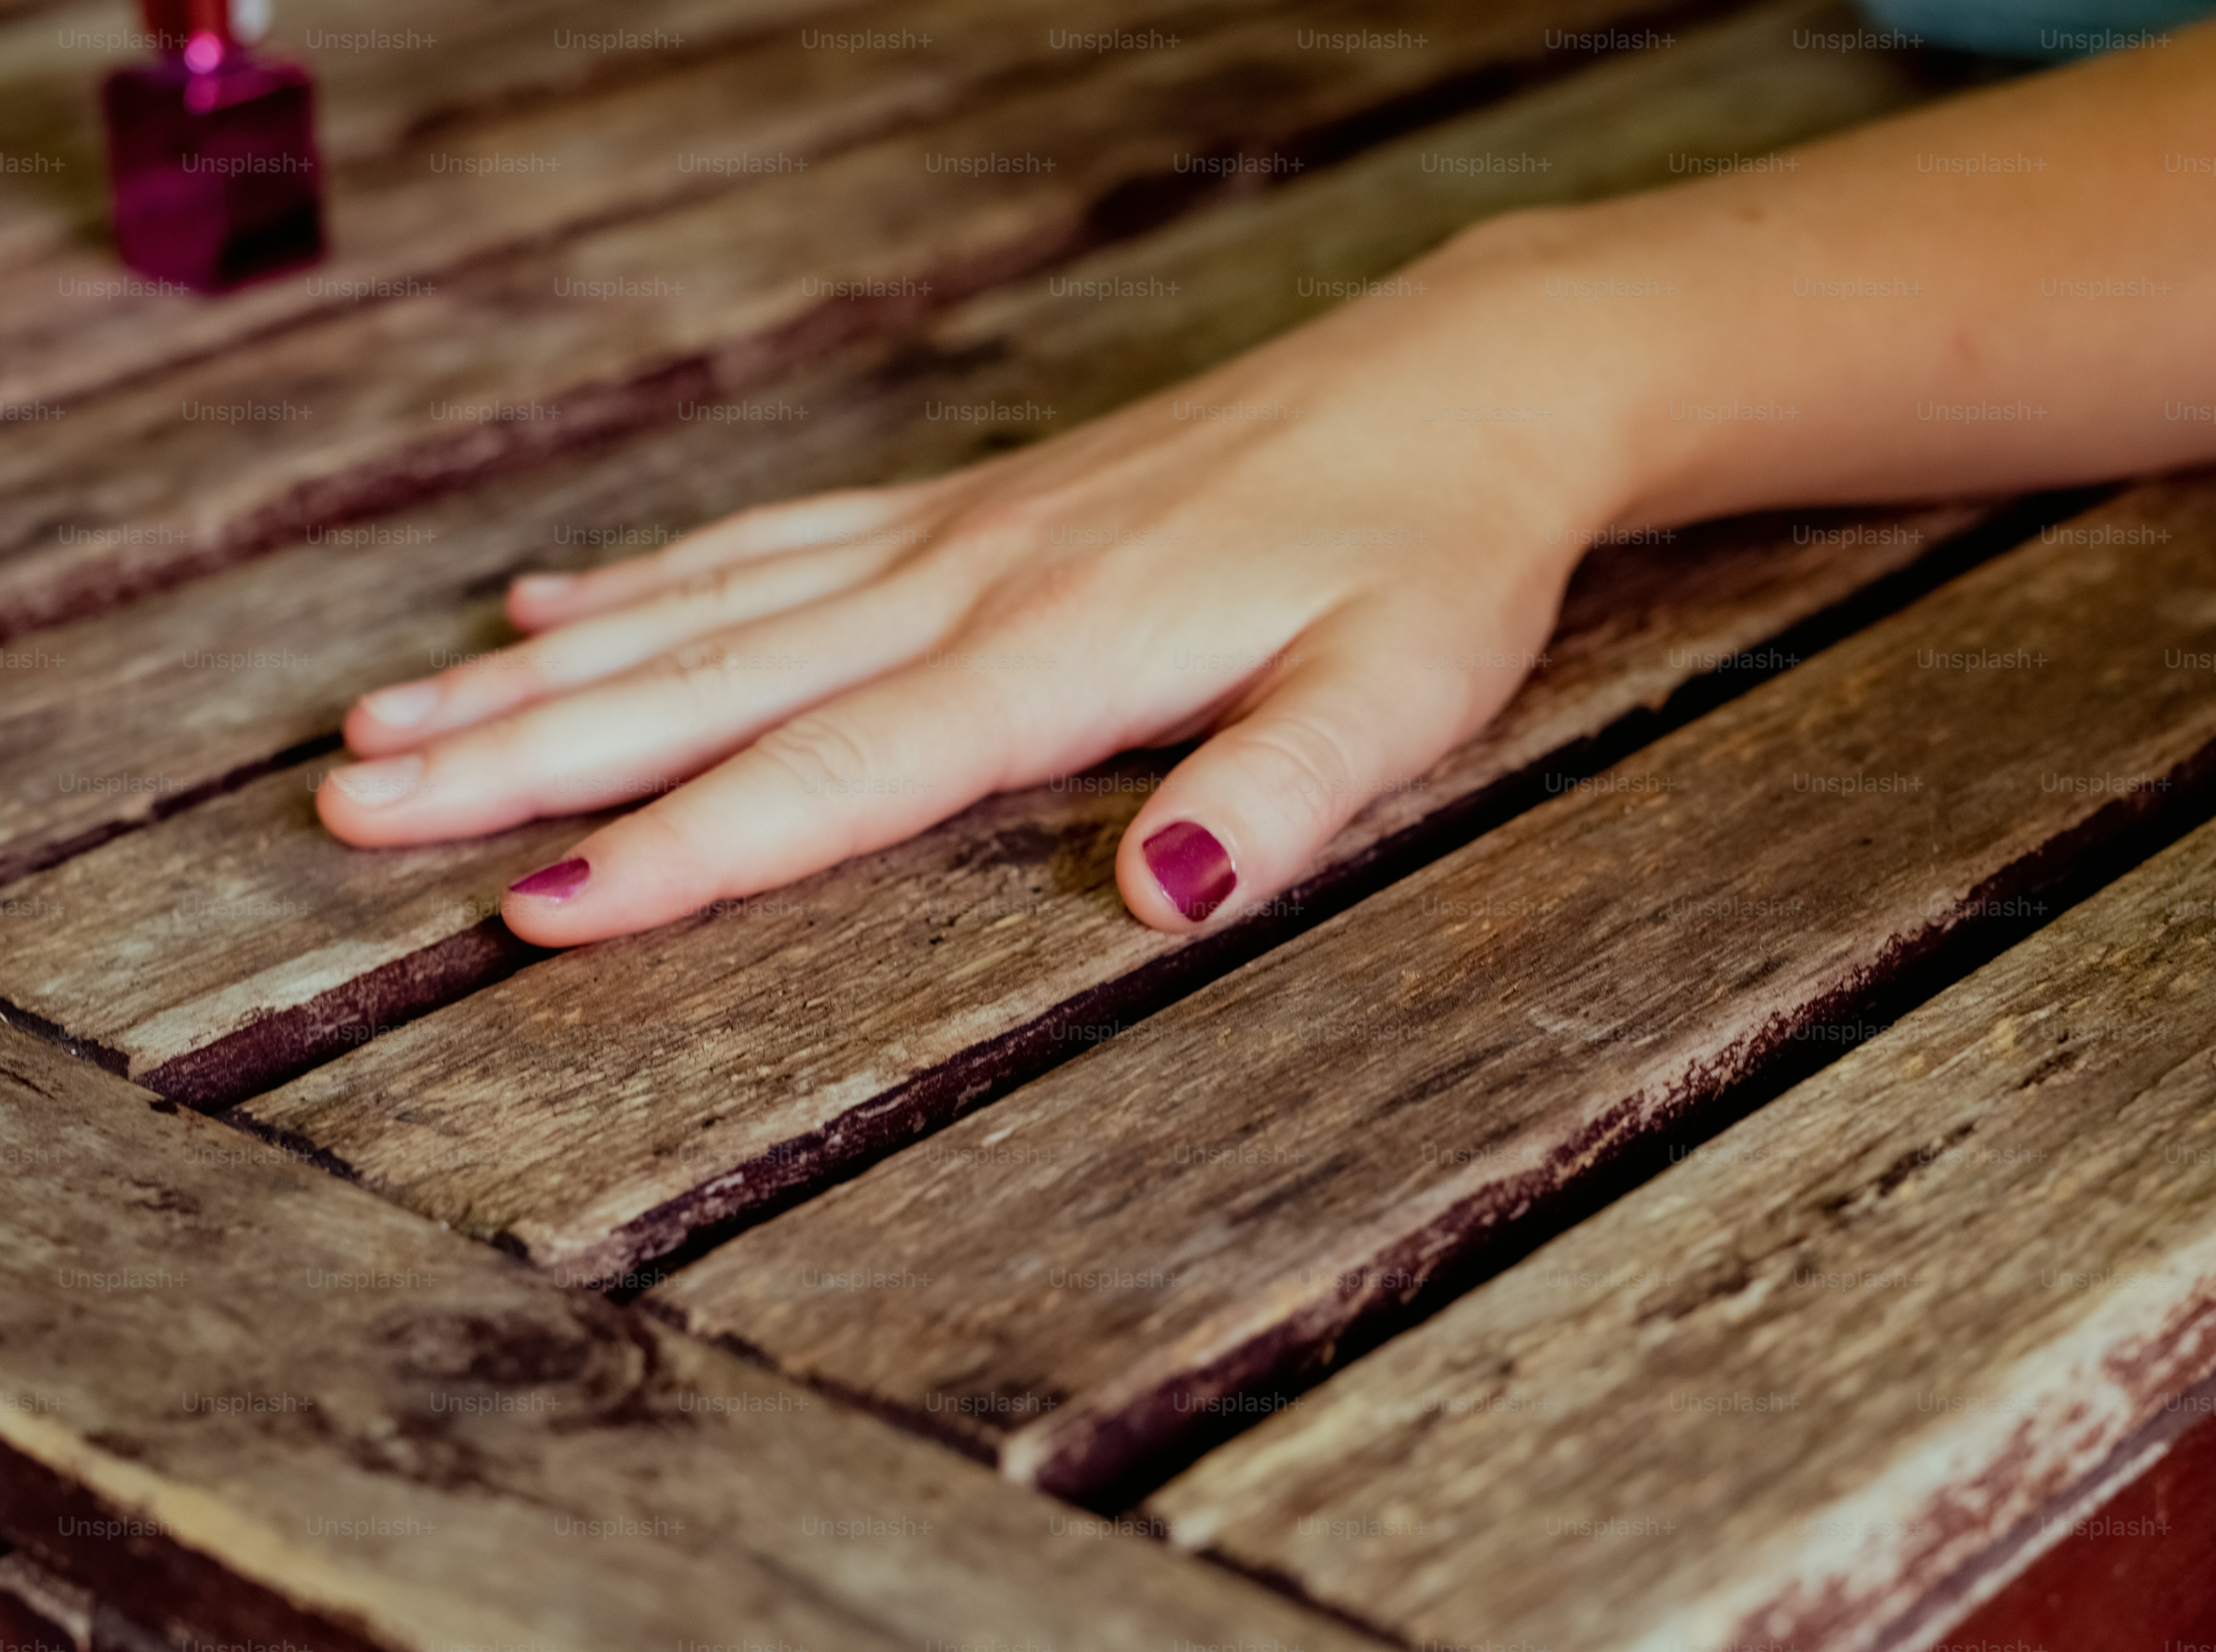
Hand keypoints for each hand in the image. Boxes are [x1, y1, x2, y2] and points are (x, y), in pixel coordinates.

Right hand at [314, 216, 1666, 945]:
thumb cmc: (1435, 554)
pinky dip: (659, 574)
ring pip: (708, 610)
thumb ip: (1281, 794)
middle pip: (711, 687)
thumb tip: (1163, 897)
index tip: (532, 909)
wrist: (1465, 387)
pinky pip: (776, 538)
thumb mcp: (1401, 692)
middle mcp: (974, 586)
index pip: (830, 778)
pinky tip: (563, 599)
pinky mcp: (975, 503)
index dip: (679, 853)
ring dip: (547, 671)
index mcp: (1059, 656)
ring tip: (396, 715)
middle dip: (527, 758)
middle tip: (357, 804)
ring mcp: (960, 533)